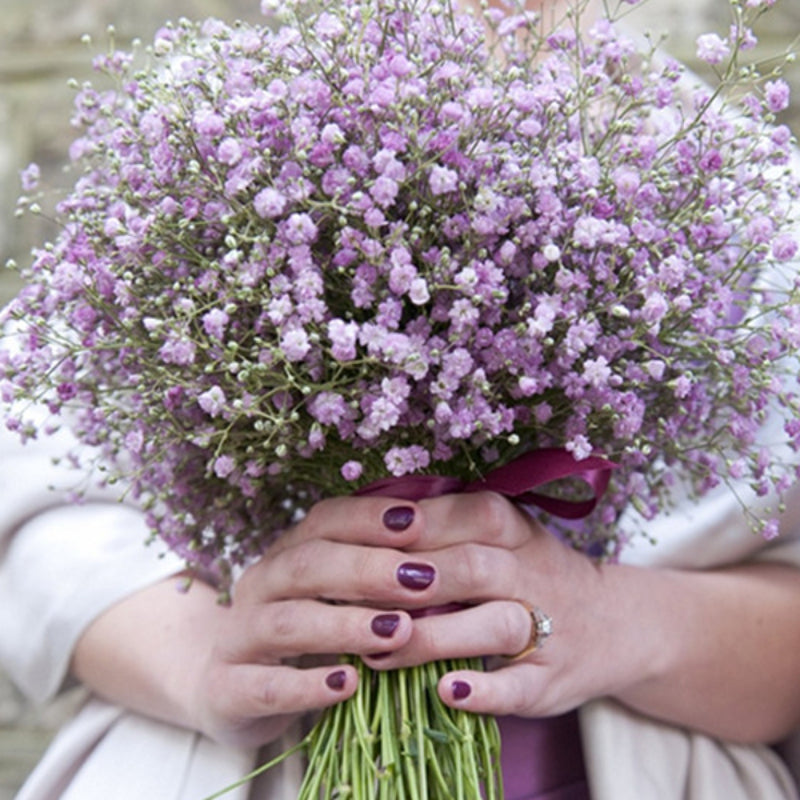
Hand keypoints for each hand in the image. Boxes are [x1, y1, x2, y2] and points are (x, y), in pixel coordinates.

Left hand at [345, 490, 621, 718]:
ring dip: (434, 638)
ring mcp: (548, 627)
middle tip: (357, 596)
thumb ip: (447, 526)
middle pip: (475, 566)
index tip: (366, 535)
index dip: (419, 525)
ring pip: (494, 625)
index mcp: (516, 531)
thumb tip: (368, 522)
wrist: (614, 623)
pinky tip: (444, 691)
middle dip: (416, 578)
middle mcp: (534, 573)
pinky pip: (518, 685)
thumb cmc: (530, 573)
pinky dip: (483, 690)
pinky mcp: (550, 680)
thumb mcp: (502, 537)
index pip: (469, 514)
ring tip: (380, 653)